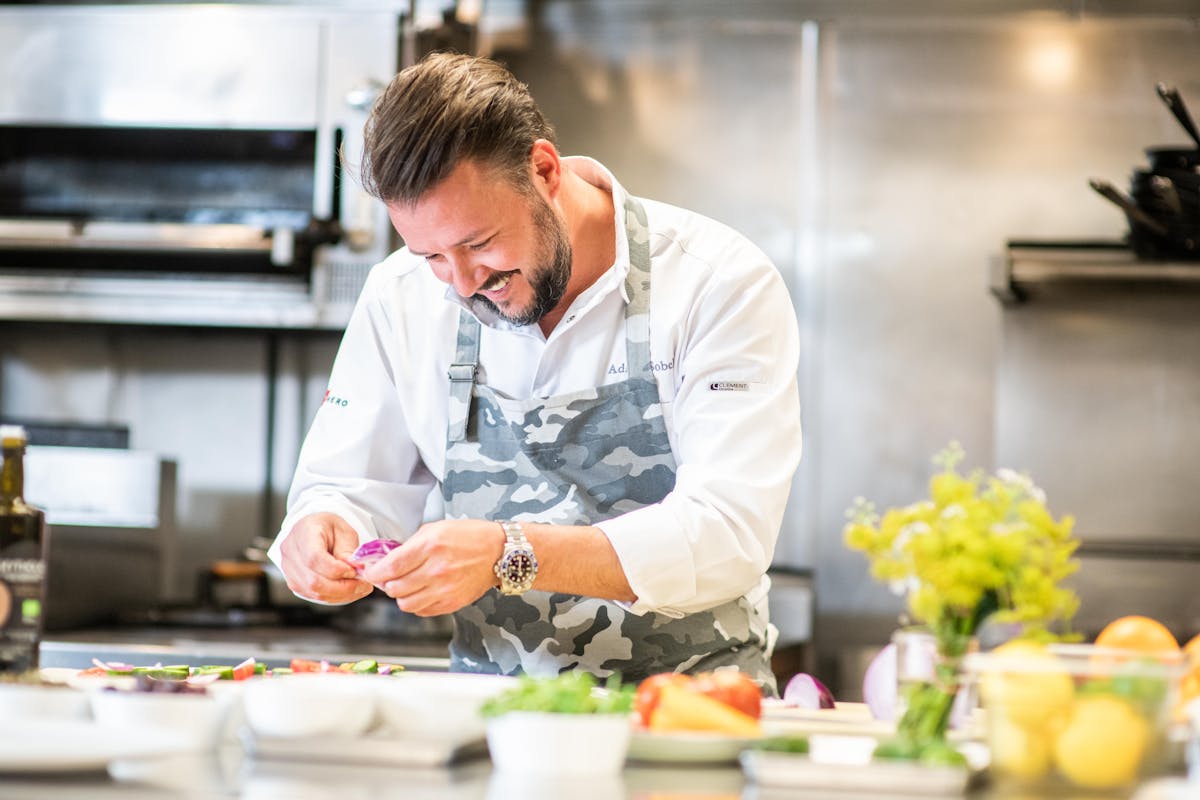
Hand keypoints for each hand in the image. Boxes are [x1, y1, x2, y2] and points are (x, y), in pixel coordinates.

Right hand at [279, 512, 373, 603]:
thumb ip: (348, 550)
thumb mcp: (343, 531)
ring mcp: (289, 570)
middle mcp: (291, 553)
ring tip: (359, 587)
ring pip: (315, 592)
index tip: (354, 571)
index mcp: (303, 533)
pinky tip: (348, 590)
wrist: (310, 531)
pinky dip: (335, 596)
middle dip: (343, 587)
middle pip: (314, 581)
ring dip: (341, 594)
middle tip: (363, 584)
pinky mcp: (294, 583)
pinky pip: (314, 596)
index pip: (314, 558)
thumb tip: (355, 569)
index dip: (336, 569)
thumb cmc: (327, 528)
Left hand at [362, 518, 503, 615]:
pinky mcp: (452, 603)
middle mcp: (437, 570)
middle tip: (389, 577)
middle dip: (387, 583)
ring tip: (406, 585)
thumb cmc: (469, 537)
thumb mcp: (436, 529)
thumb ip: (410, 545)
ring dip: (401, 595)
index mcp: (430, 546)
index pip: (391, 567)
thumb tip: (387, 559)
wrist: (498, 552)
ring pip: (405, 604)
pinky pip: (422, 610)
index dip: (375, 572)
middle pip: (395, 588)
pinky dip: (417, 603)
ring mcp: (445, 590)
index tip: (370, 572)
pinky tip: (422, 591)